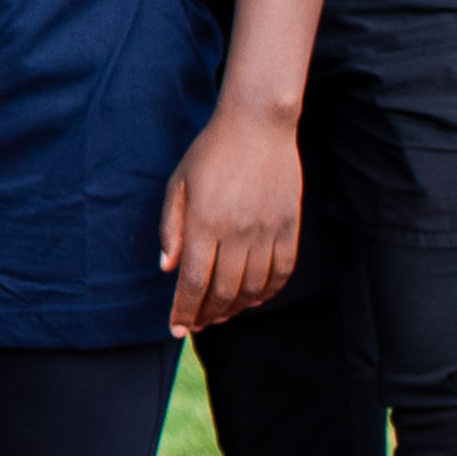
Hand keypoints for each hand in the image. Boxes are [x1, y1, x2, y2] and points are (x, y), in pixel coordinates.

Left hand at [161, 101, 301, 331]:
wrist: (258, 126)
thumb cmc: (210, 153)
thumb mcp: (178, 185)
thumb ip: (170, 229)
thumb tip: (166, 269)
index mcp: (205, 223)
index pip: (194, 281)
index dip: (184, 311)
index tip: (176, 329)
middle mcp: (238, 232)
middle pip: (223, 291)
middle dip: (207, 315)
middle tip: (196, 325)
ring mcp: (267, 230)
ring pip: (253, 287)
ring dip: (236, 308)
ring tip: (220, 315)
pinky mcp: (289, 227)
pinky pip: (282, 271)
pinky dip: (268, 292)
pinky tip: (253, 300)